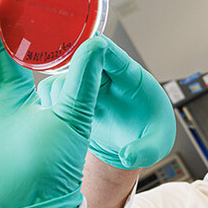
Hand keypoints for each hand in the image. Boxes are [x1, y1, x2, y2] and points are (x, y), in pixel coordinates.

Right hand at [39, 37, 175, 169]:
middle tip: (71, 101)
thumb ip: (146, 150)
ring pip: (62, 75)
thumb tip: (127, 157)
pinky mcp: (71, 98)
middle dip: (72, 76)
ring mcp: (86, 86)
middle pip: (79, 59)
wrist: (134, 142)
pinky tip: (56, 120)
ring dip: (59, 92)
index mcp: (130, 77)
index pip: (109, 52)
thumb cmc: (152, 134)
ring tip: (66, 116)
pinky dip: (49, 102)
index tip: (84, 59)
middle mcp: (105, 76)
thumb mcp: (158, 143)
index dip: (94, 49)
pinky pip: (52, 91)